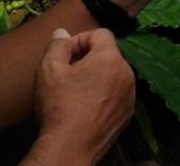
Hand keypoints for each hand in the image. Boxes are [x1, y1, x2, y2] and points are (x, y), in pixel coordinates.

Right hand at [26, 28, 134, 164]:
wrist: (70, 147)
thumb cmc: (59, 106)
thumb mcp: (49, 70)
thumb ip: (57, 45)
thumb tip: (62, 33)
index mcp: (111, 58)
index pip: (101, 34)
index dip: (80, 39)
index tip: (65, 54)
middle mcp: (127, 74)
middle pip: (108, 54)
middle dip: (88, 58)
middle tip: (67, 72)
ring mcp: (130, 95)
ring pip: (113, 75)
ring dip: (97, 76)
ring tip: (75, 91)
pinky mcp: (128, 114)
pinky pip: (117, 94)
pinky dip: (104, 94)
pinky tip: (85, 107)